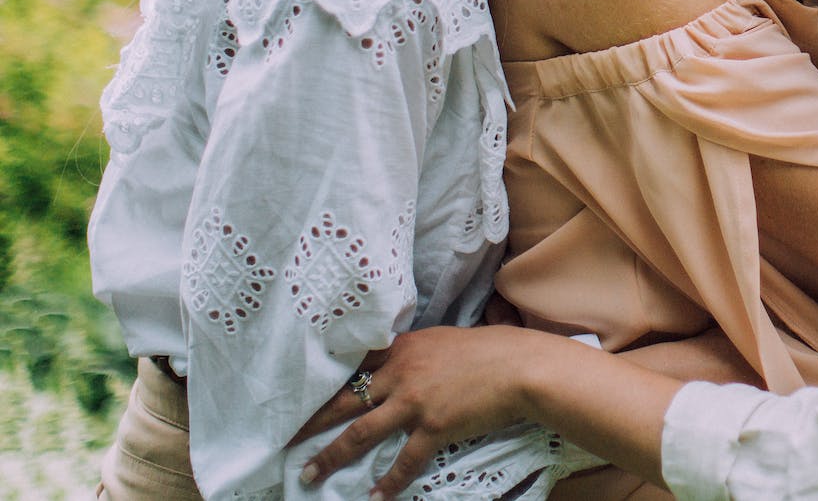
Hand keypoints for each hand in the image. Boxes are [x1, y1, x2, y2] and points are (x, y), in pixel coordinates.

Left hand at [296, 326, 537, 499]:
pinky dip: (388, 482)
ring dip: (331, 457)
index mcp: (402, 349)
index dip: (325, 385)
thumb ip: (416, 355)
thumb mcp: (444, 342)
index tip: (302, 398)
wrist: (520, 367)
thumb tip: (399, 368)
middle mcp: (400, 374)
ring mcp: (414, 402)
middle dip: (312, 423)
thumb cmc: (490, 351)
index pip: (354, 368)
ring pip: (360, 433)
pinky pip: (403, 460)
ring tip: (309, 475)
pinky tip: (375, 497)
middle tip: (286, 440)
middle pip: (343, 402)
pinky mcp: (433, 427)